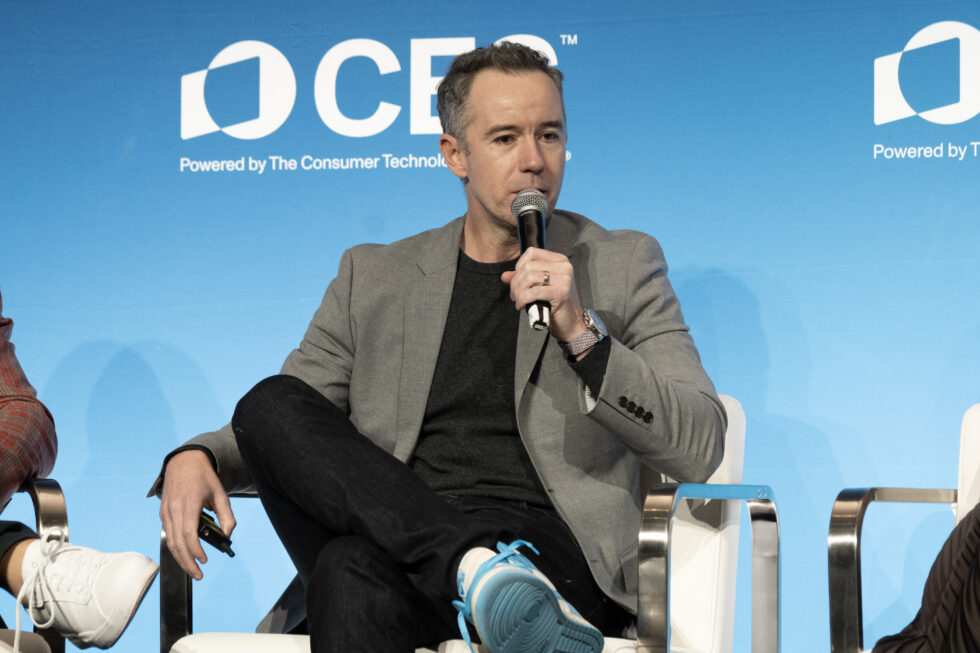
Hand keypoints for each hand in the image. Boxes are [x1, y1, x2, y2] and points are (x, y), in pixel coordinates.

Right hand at [159, 449, 235, 579]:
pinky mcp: (163, 513)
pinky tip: (185, 554)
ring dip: (179, 558)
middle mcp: (173, 509)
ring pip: (169, 541)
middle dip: (187, 562)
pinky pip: (167, 534)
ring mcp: (166, 512)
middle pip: (176, 543)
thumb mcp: (221, 494)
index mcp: (188, 504)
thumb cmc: (203, 477)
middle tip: (198, 574)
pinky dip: (175, 547)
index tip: (204, 560)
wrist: (184, 461)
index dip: (195, 551)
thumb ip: (227, 516)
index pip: (188, 534)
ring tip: (192, 569)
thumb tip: (227, 535)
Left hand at [501, 247, 586, 342]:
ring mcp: (564, 279)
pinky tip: (523, 306)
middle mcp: (563, 267)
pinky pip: (533, 292)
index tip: (518, 280)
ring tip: (519, 300)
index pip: (532, 253)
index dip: (519, 266)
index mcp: (559, 261)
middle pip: (528, 267)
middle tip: (515, 295)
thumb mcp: (539, 286)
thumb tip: (505, 276)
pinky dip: (523, 299)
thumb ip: (522, 278)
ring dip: (518, 292)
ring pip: (528, 278)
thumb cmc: (556, 304)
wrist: (571, 322)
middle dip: (516, 283)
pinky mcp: (561, 292)